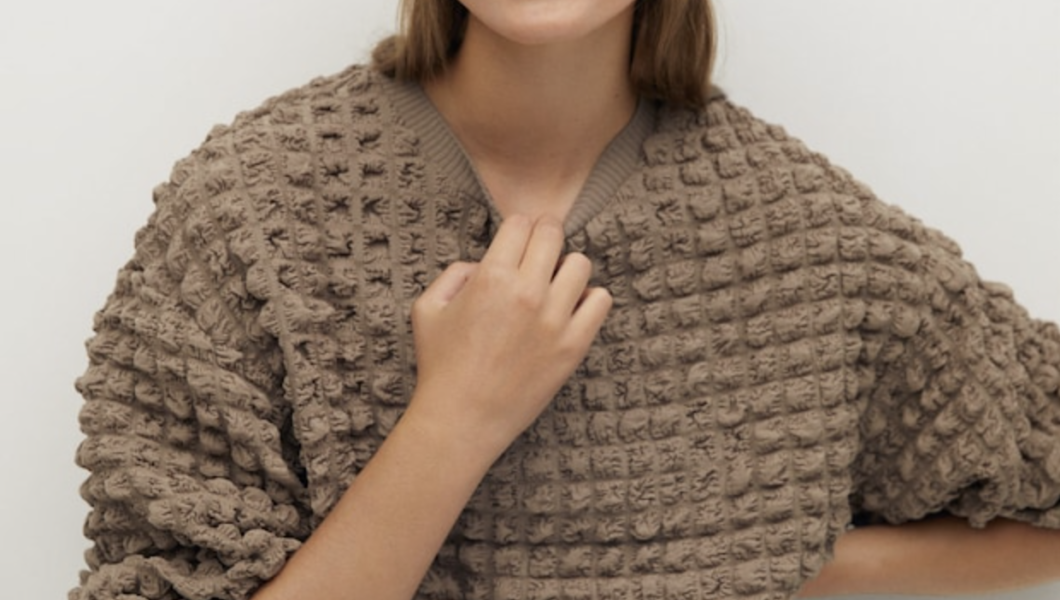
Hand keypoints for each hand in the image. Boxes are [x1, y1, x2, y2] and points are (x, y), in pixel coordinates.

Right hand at [407, 215, 611, 457]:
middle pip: (553, 235)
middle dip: (545, 235)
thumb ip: (454, 274)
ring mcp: (554, 320)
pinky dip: (589, 299)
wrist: (462, 419)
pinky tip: (570, 309)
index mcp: (491, 278)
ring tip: (553, 284)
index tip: (519, 237)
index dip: (519, 227)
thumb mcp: (427, 308)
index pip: (522, 224)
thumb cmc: (441, 365)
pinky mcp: (573, 346)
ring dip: (566, 268)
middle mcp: (527, 293)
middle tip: (540, 247)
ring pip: (580, 264)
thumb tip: (484, 264)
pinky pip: (601, 301)